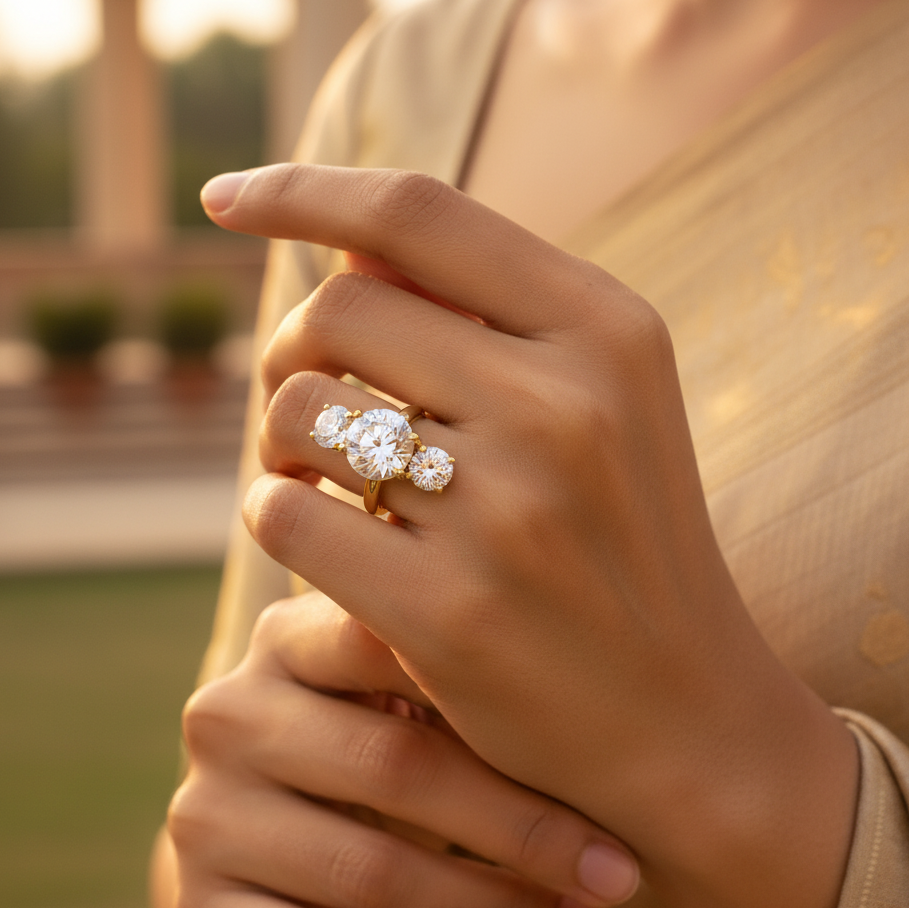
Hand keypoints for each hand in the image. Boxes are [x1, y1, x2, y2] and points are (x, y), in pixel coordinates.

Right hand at [166, 590, 640, 907]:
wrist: (275, 855)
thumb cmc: (375, 753)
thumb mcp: (404, 702)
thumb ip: (458, 678)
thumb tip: (598, 700)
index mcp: (286, 642)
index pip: (385, 640)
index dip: (495, 689)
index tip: (594, 738)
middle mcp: (231, 714)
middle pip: (393, 764)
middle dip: (522, 824)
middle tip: (616, 868)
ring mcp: (206, 815)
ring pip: (367, 868)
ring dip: (491, 900)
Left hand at [201, 163, 858, 907]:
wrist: (684, 716)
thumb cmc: (623, 548)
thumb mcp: (604, 405)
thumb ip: (490, 316)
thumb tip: (345, 253)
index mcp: (609, 331)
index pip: (417, 213)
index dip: (302, 191)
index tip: (224, 198)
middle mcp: (566, 405)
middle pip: (338, 311)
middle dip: (291, 352)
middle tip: (305, 408)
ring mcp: (510, 513)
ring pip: (297, 412)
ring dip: (281, 443)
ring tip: (317, 481)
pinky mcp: (449, 614)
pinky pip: (284, 518)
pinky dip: (278, 518)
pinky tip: (318, 543)